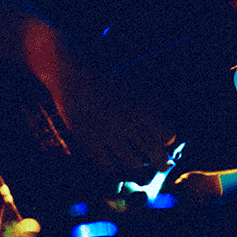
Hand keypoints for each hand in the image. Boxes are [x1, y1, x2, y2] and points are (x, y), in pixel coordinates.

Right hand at [18, 18, 174, 177]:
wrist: (69, 69)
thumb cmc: (102, 74)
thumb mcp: (130, 84)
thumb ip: (146, 105)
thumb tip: (161, 129)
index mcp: (140, 105)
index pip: (166, 134)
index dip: (168, 139)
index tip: (166, 141)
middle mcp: (126, 121)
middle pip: (153, 152)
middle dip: (161, 161)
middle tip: (164, 164)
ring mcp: (106, 133)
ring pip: (132, 162)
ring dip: (138, 164)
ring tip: (139, 163)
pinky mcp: (88, 140)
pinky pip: (108, 165)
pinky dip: (115, 167)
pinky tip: (116, 162)